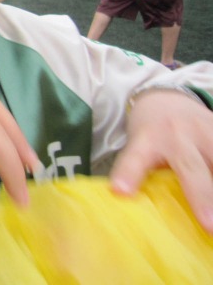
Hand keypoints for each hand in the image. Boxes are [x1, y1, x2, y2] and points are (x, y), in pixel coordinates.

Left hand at [110, 90, 212, 232]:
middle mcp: (177, 134)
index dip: (129, 175)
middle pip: (191, 166)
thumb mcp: (140, 148)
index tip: (121, 192)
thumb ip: (146, 172)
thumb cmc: (151, 136)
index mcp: (147, 139)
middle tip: (209, 225)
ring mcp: (205, 130)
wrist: (165, 100)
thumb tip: (146, 213)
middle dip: (202, 196)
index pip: (135, 158)